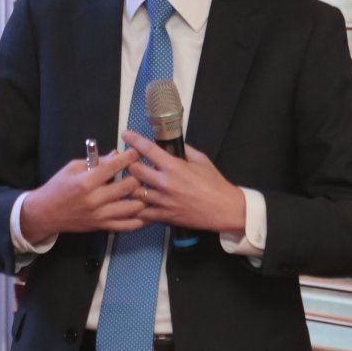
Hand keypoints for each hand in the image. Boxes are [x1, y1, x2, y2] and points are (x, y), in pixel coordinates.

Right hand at [19, 148, 145, 243]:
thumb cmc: (58, 186)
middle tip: (144, 171)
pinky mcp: (103, 227)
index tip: (137, 152)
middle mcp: (95, 199)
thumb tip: (116, 154)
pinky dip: (140, 220)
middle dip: (139, 176)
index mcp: (86, 181)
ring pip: (133, 207)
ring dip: (143, 197)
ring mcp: (100, 215)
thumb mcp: (72, 167)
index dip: (129, 157)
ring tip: (147, 189)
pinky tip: (147, 212)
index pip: (113, 166)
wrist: (46, 213)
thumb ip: (95, 161)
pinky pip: (127, 226)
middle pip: (128, 186)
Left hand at [121, 130, 245, 233]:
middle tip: (129, 163)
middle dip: (129, 165)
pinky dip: (136, 208)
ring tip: (129, 184)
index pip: (149, 150)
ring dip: (130, 187)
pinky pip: (142, 213)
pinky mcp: (164, 216)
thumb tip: (170, 144)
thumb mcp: (202, 161)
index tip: (126, 134)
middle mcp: (165, 183)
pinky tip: (134, 204)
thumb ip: (185, 151)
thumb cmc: (215, 184)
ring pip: (134, 193)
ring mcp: (163, 201)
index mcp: (174, 167)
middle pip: (134, 171)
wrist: (225, 210)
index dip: (134, 140)